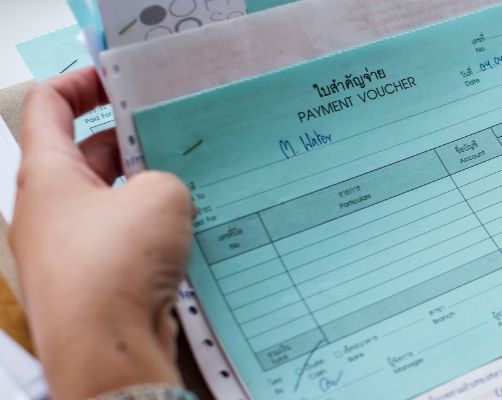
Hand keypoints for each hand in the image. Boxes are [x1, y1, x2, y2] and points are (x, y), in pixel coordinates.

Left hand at [9, 68, 191, 398]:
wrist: (107, 350)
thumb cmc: (116, 265)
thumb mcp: (160, 195)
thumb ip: (164, 177)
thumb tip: (163, 193)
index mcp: (46, 174)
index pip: (48, 105)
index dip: (84, 81)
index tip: (122, 78)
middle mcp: (48, 210)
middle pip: (85, 156)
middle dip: (130, 141)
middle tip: (175, 132)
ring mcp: (69, 250)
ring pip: (110, 202)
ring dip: (147, 191)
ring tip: (193, 183)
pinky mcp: (93, 284)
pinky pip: (124, 244)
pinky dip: (152, 232)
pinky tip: (189, 233)